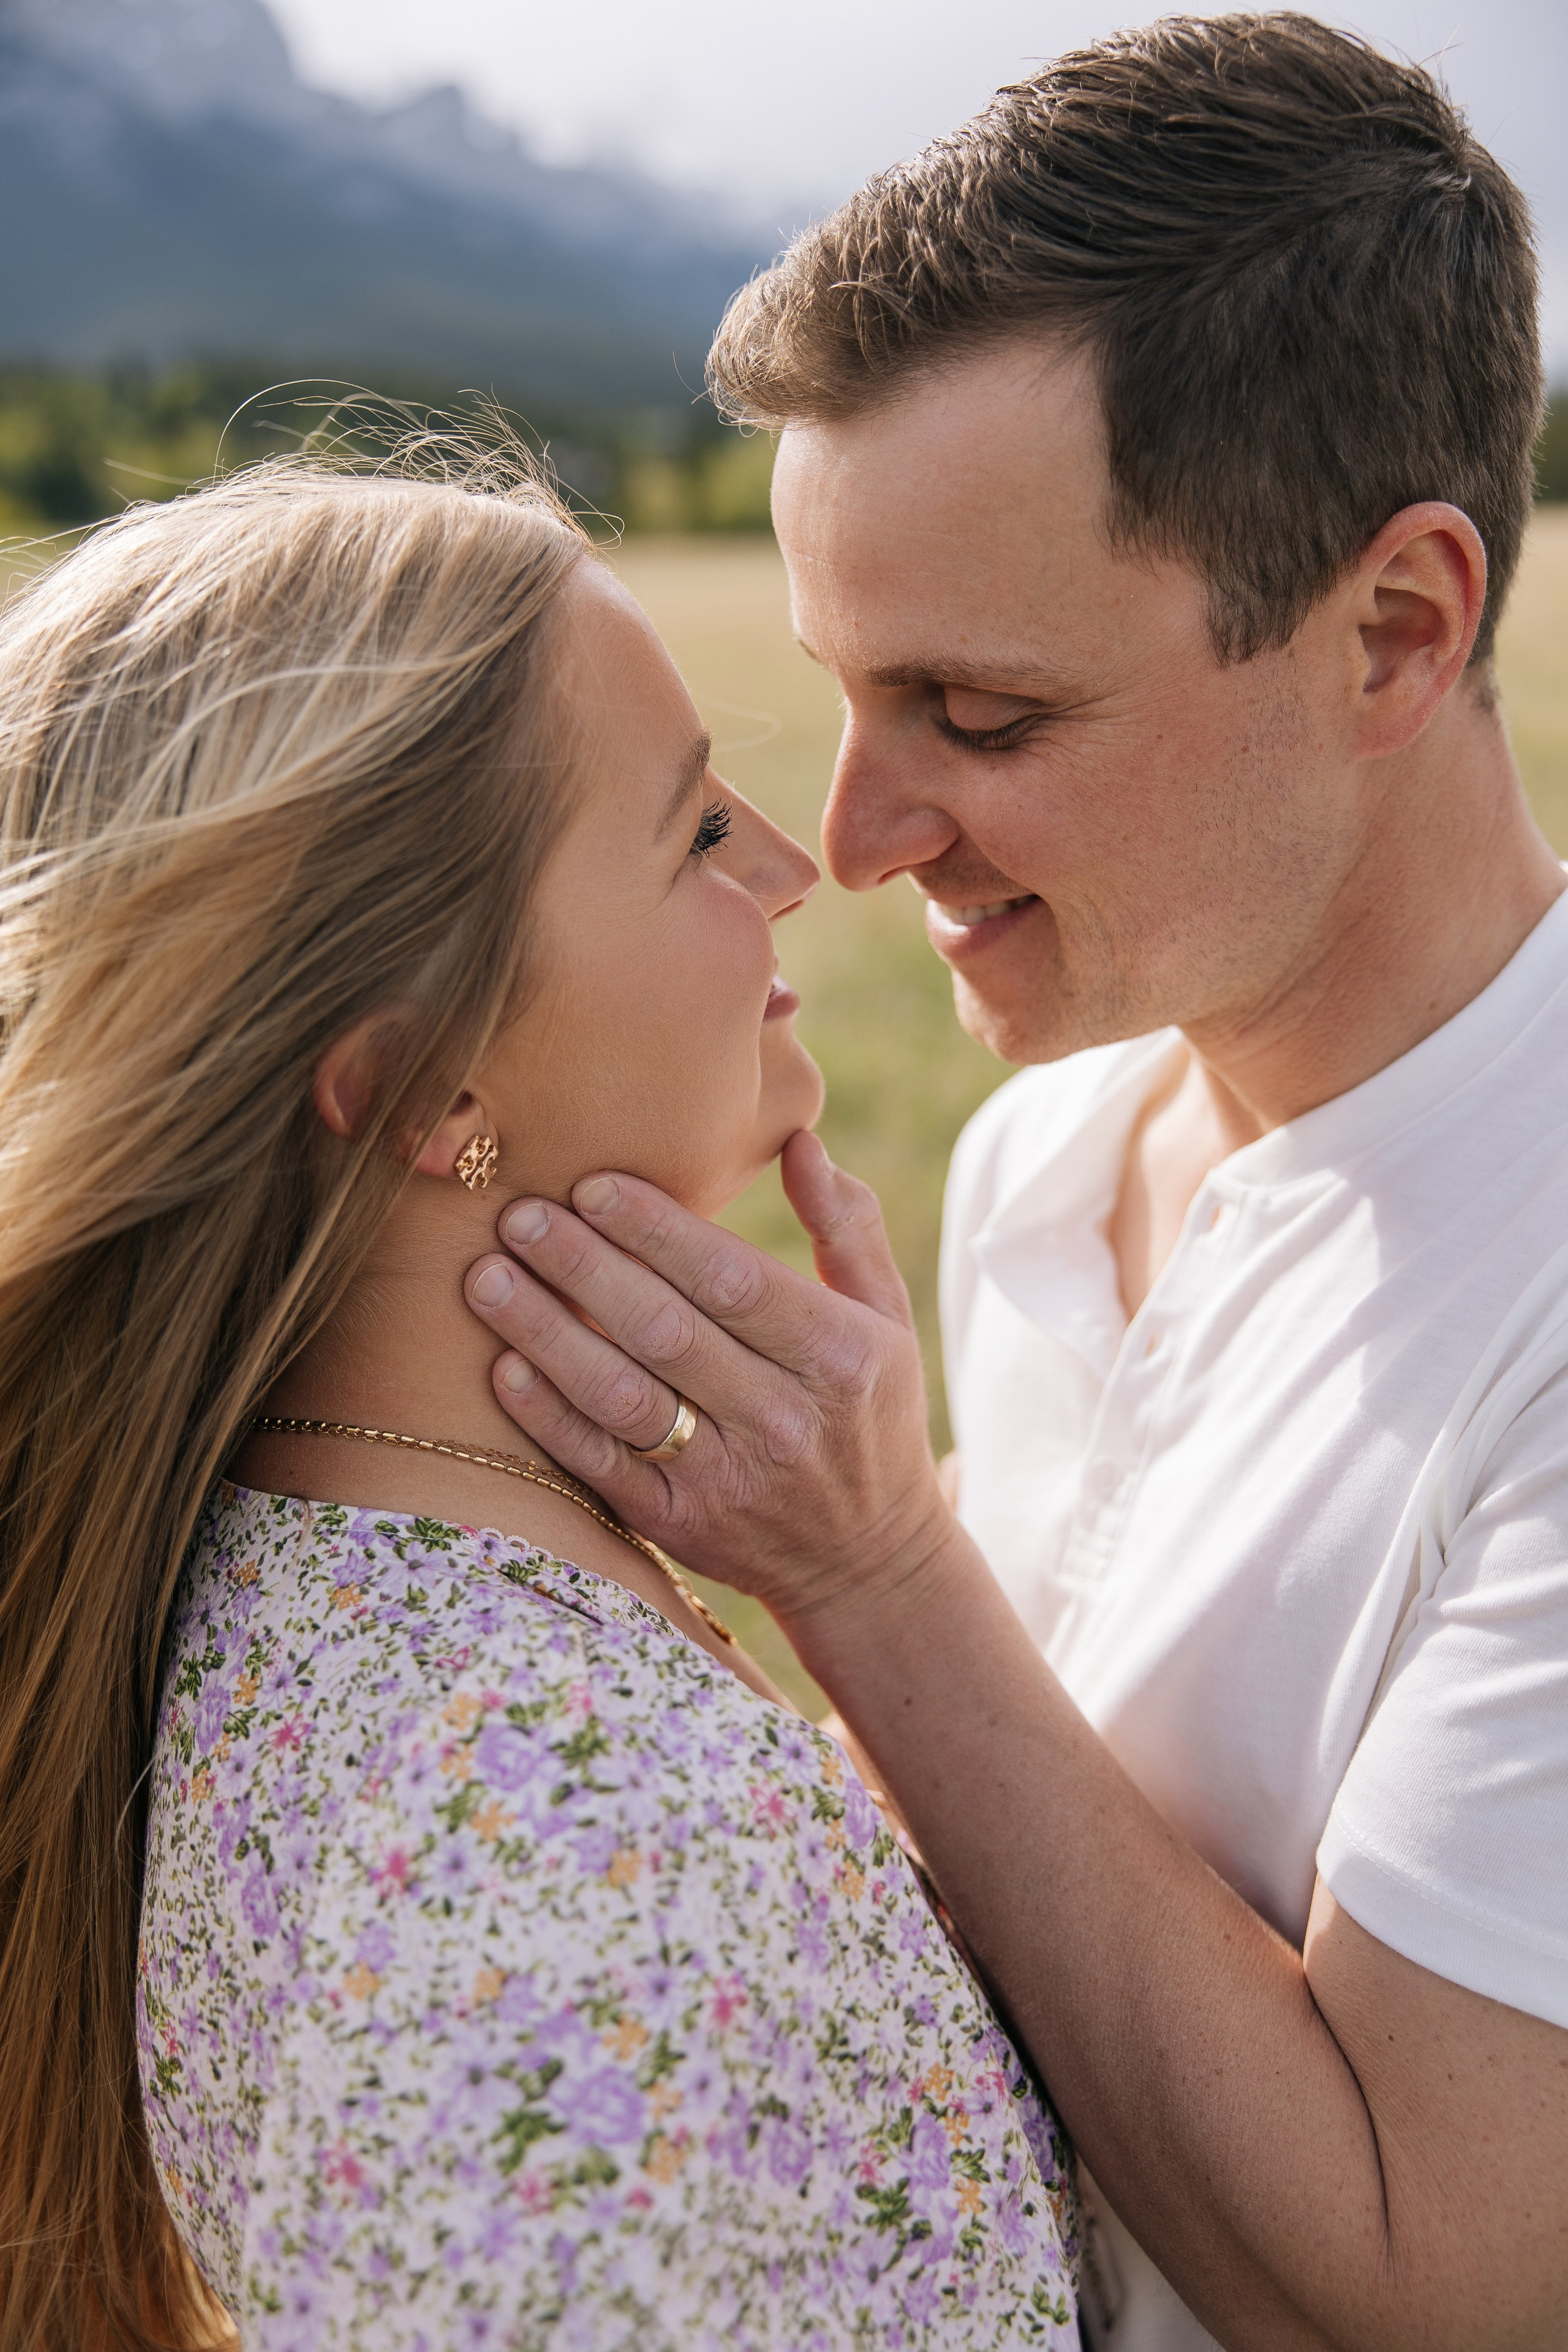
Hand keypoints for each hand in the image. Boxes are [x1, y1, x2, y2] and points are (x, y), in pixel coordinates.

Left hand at [463, 1132, 955, 1624]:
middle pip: (666, 1330)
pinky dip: (547, 1415)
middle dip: (583, 1267)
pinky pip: (599, 1463)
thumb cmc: (868, 1412)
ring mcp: (728, 1479)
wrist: (867, 1560)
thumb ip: (847, 1225)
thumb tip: (800, 1140)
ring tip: (486, 1276)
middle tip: (518, 1215)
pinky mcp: (678, 1524)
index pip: (734, 1280)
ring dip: (546, 1333)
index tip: (592, 1185)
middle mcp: (784, 1419)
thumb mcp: (886, 1317)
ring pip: (620, 1396)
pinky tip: (501, 1364)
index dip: (657, 1231)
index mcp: (839, 1356)